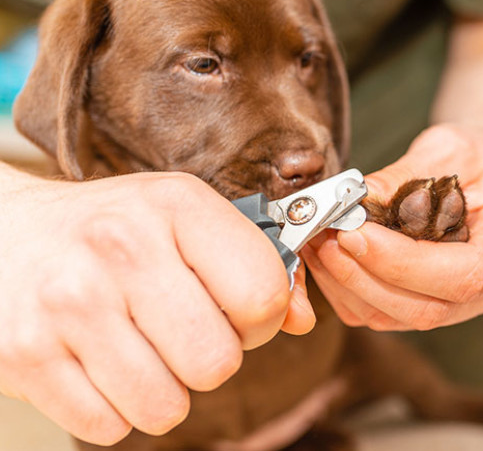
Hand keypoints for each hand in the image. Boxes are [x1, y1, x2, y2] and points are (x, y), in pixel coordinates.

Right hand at [0, 168, 314, 444]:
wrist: (5, 232)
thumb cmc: (111, 229)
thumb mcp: (184, 219)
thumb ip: (255, 265)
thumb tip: (302, 320)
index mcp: (177, 205)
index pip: (264, 294)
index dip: (261, 318)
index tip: (237, 311)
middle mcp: (122, 248)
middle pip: (218, 362)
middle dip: (211, 359)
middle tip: (183, 332)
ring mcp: (69, 303)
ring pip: (167, 407)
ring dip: (163, 389)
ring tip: (140, 347)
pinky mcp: (26, 355)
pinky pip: (110, 427)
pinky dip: (114, 408)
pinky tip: (99, 362)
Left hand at [303, 124, 482, 330]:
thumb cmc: (476, 159)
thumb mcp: (451, 147)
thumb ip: (407, 175)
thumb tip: (356, 200)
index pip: (463, 276)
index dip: (403, 264)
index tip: (355, 234)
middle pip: (427, 310)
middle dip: (367, 277)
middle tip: (327, 239)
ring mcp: (466, 306)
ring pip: (400, 319)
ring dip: (350, 285)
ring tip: (319, 243)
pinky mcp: (433, 306)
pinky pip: (385, 315)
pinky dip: (349, 290)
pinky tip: (327, 257)